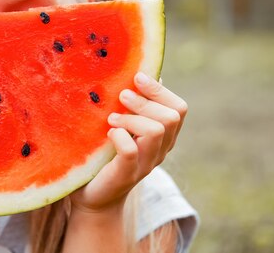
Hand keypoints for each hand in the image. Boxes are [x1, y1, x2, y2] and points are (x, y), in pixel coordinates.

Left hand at [69, 72, 187, 212]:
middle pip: (172, 116)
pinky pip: (132, 151)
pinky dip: (120, 136)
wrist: (94, 197)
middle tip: (121, 97)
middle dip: (145, 101)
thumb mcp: (122, 126)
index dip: (160, 90)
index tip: (137, 77)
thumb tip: (145, 75)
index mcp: (163, 137)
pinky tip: (108, 134)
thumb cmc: (106, 155)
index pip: (179, 109)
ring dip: (132, 118)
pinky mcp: (126, 174)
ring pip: (157, 130)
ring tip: (112, 118)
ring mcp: (146, 164)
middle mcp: (160, 150)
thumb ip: (135, 107)